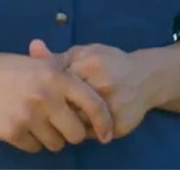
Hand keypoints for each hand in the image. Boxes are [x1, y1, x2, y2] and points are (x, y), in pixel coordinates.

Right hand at [0, 46, 113, 152]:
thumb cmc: (14, 70)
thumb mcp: (42, 65)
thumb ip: (68, 79)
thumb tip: (97, 103)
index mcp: (57, 77)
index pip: (93, 105)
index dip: (104, 123)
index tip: (107, 134)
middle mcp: (46, 97)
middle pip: (76, 133)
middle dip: (71, 133)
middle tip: (60, 125)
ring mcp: (29, 116)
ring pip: (56, 144)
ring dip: (51, 137)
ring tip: (37, 122)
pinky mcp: (13, 132)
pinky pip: (35, 148)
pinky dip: (31, 141)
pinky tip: (21, 124)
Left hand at [29, 39, 157, 140]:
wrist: (146, 78)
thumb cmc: (109, 63)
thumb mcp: (85, 53)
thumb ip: (58, 56)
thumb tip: (33, 47)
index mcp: (91, 65)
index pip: (59, 83)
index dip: (52, 89)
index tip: (50, 90)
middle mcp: (103, 86)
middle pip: (68, 104)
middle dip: (60, 106)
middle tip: (57, 104)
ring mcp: (113, 108)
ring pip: (79, 122)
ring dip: (72, 119)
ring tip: (71, 112)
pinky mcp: (120, 125)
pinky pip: (93, 133)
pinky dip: (86, 128)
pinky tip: (86, 119)